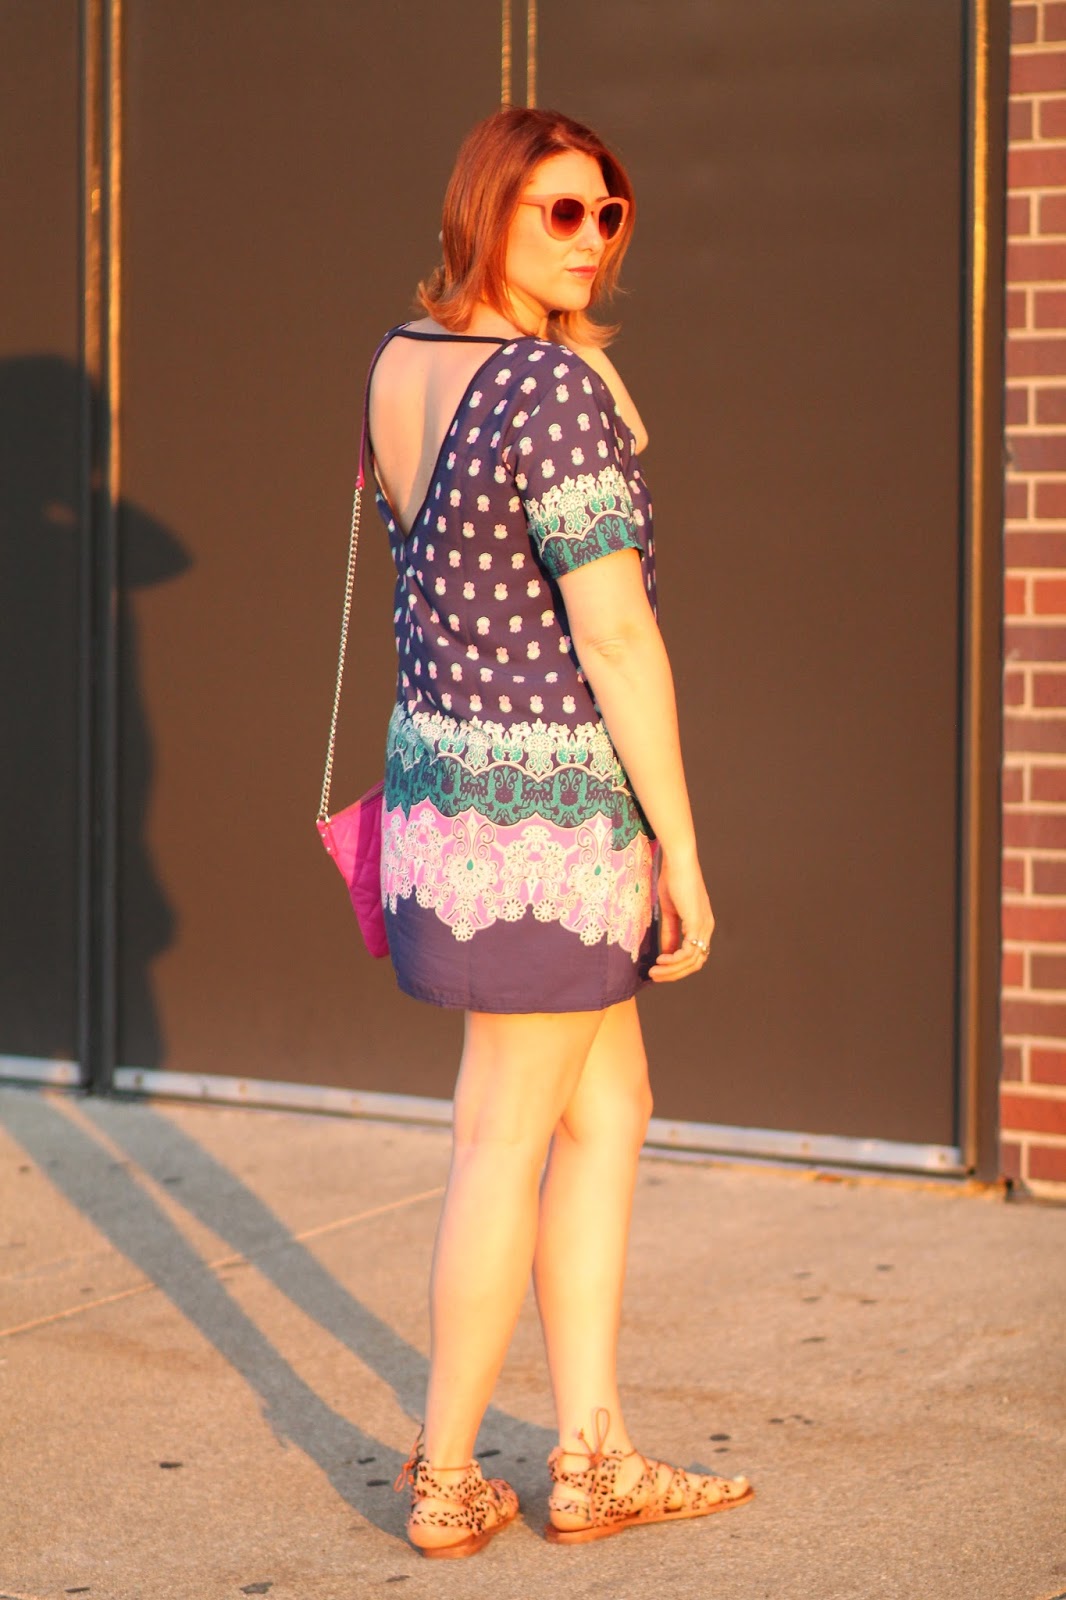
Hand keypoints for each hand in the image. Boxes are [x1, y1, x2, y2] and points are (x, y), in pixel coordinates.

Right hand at [649, 849, 714, 982]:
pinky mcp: (697, 923)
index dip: (677, 967)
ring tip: (654, 971)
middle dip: (674, 974)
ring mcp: (704, 926)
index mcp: (702, 925)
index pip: (695, 956)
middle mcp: (707, 928)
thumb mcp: (670, 912)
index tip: (658, 969)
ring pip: (692, 962)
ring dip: (671, 970)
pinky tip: (661, 958)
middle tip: (655, 976)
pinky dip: (674, 960)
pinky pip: (688, 952)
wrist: (678, 862)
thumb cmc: (673, 880)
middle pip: (695, 964)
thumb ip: (670, 933)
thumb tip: (666, 953)